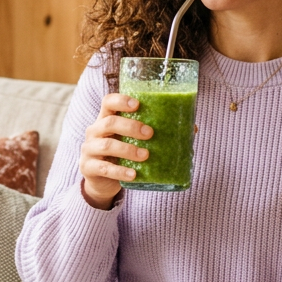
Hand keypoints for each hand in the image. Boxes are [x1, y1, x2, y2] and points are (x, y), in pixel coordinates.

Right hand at [79, 92, 151, 208]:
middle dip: (131, 126)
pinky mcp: (89, 168)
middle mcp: (95, 131)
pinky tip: (133, 174)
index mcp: (106, 119)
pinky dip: (120, 171)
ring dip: (128, 149)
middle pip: (110, 122)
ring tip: (145, 155)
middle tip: (150, 133)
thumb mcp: (132, 140)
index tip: (137, 104)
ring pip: (107, 145)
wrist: (102, 181)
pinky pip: (104, 168)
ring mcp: (89, 149)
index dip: (121, 100)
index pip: (108, 102)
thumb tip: (192, 128)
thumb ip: (154, 133)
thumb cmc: (122, 154)